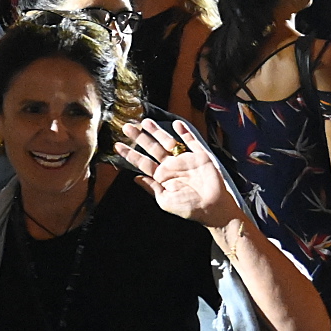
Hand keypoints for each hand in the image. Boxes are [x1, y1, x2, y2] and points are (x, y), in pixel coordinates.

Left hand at [116, 118, 244, 231]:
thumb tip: (135, 178)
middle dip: (140, 137)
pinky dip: (184, 132)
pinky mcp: (200, 156)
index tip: (117, 145)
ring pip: (168, 141)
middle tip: (127, 127)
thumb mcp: (164, 201)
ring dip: (158, 132)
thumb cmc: (188, 208)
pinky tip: (176, 124)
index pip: (142, 162)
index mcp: (162, 177)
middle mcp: (172, 166)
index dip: (130, 154)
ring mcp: (185, 160)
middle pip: (152, 148)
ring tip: (145, 122)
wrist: (213, 208)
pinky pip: (191, 141)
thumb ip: (151, 187)